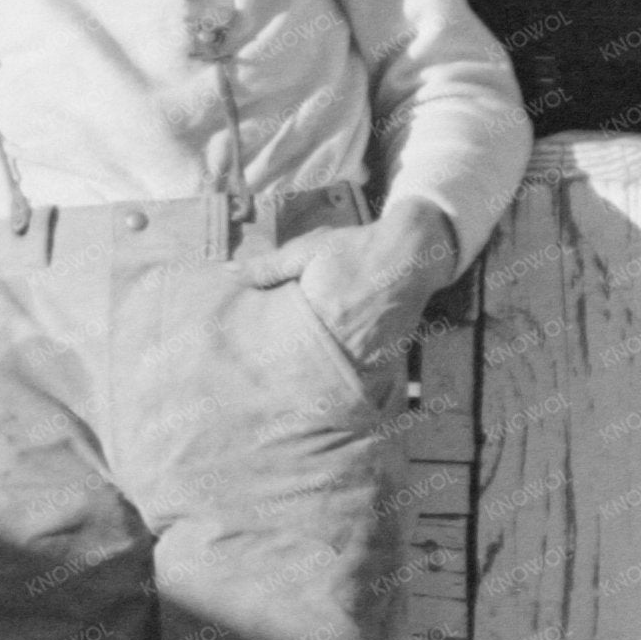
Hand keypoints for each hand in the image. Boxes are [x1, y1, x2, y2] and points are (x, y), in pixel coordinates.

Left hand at [240, 204, 462, 366]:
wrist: (412, 252)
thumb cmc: (355, 248)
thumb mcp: (308, 249)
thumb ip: (268, 266)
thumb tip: (228, 273)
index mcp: (323, 313)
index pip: (290, 347)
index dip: (272, 360)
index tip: (254, 369)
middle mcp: (348, 338)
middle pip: (312, 369)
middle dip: (291, 376)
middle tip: (269, 388)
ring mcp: (370, 350)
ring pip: (336, 378)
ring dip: (319, 382)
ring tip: (296, 391)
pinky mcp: (387, 355)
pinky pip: (361, 376)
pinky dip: (344, 378)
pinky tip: (330, 383)